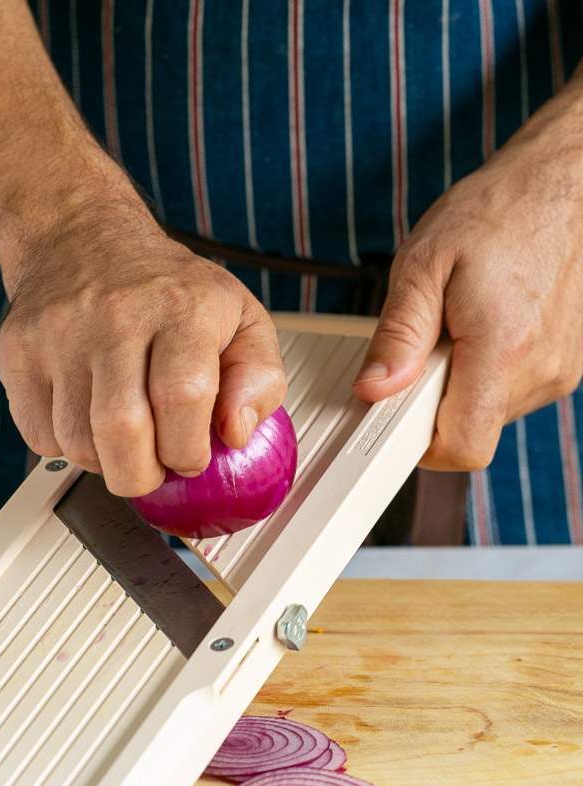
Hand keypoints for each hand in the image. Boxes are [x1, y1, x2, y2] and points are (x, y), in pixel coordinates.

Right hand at [0, 181, 285, 495]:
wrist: (80, 238)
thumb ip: (259, 379)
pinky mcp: (18, 351)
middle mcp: (115, 316)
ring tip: (122, 435)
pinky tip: (86, 418)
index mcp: (181, 308)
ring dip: (105, 462)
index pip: (182, 397)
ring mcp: (59, 333)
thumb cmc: (167, 289)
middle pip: (122, 431)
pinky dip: (66, 447)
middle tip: (153, 467)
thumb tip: (235, 433)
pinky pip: (39, 436)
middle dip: (142, 474)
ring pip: (77, 443)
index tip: (192, 456)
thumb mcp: (241, 319)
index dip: (188, 449)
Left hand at [353, 74, 582, 470]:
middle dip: (434, 401)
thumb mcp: (424, 264)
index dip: (420, 444)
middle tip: (426, 346)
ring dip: (461, 384)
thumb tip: (374, 389)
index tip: (397, 413)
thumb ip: (398, 335)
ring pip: (488, 413)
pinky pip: (509, 393)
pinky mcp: (564, 367)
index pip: (463, 447)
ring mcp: (559, 371)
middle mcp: (541, 371)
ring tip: (457, 327)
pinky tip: (482, 328)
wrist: (560, 184)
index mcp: (504, 349)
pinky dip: (485, 372)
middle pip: (470, 430)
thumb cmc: (495, 214)